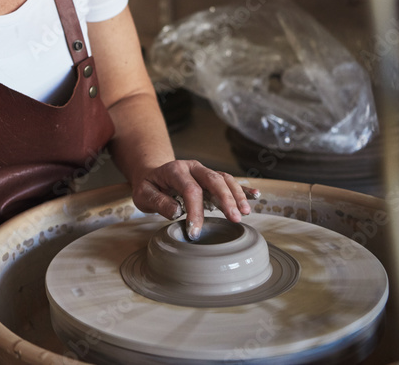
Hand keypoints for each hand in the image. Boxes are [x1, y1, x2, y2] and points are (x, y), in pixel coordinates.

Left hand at [130, 160, 258, 240]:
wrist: (152, 174)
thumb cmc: (149, 186)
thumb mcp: (143, 195)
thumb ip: (158, 202)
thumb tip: (177, 211)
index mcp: (175, 170)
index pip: (190, 190)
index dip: (195, 211)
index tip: (195, 232)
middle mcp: (193, 167)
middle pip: (213, 180)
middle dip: (226, 199)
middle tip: (235, 219)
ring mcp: (204, 172)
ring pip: (224, 179)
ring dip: (237, 195)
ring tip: (245, 213)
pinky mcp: (211, 178)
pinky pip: (229, 181)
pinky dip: (242, 188)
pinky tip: (255, 195)